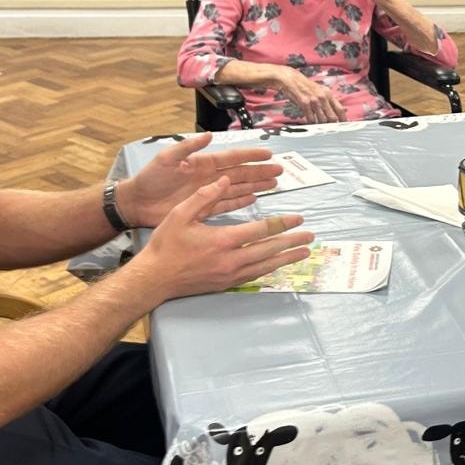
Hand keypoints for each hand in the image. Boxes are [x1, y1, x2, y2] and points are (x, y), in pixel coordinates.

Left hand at [121, 135, 283, 225]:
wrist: (138, 202)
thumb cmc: (150, 178)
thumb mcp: (166, 159)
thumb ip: (186, 147)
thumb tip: (208, 136)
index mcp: (202, 163)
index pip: (232, 158)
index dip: (250, 155)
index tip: (269, 154)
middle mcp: (209, 177)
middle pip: (241, 173)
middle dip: (260, 171)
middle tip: (280, 171)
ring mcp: (208, 192)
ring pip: (238, 188)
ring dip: (256, 186)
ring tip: (274, 184)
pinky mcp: (204, 207)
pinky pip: (227, 204)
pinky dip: (240, 202)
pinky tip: (253, 199)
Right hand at [138, 179, 314, 299]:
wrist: (154, 279)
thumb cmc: (166, 245)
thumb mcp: (180, 214)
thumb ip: (203, 196)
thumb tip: (225, 179)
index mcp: (222, 240)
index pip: (260, 230)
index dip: (281, 223)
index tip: (298, 218)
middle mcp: (231, 260)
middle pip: (269, 250)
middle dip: (292, 242)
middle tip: (310, 236)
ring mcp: (230, 275)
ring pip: (266, 266)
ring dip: (286, 258)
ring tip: (304, 252)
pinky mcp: (226, 284)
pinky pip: (255, 276)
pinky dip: (270, 269)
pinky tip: (279, 265)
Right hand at [275, 67, 346, 123]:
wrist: (292, 80)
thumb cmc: (306, 87)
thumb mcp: (321, 91)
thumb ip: (329, 101)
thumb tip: (341, 110)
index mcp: (328, 94)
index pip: (340, 109)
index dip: (343, 119)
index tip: (344, 125)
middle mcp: (323, 97)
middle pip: (332, 117)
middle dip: (331, 125)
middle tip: (329, 129)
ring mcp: (314, 101)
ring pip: (322, 120)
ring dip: (320, 125)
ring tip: (318, 126)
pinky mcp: (304, 103)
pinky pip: (310, 118)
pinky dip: (311, 123)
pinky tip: (310, 122)